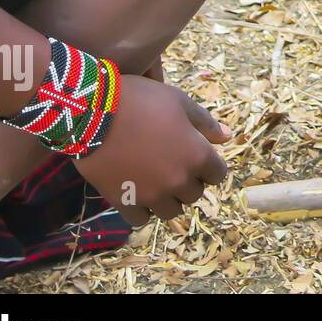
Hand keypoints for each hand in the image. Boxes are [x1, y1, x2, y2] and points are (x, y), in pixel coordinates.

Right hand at [73, 75, 230, 225]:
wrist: (93, 110)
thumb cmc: (142, 100)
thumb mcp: (180, 102)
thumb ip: (206, 123)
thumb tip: (228, 136)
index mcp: (197, 155)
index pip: (218, 175)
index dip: (209, 165)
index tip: (195, 156)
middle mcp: (178, 180)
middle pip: (195, 194)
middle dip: (189, 181)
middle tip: (172, 165)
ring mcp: (151, 194)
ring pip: (171, 211)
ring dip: (168, 199)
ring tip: (155, 180)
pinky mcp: (124, 202)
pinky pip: (141, 219)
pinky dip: (142, 209)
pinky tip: (136, 192)